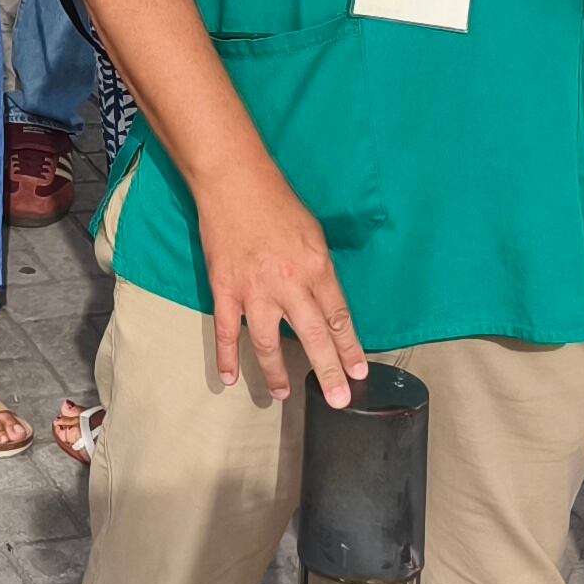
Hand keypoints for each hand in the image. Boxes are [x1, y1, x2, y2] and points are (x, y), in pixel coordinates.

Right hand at [189, 164, 368, 406]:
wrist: (235, 182)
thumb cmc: (277, 203)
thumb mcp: (314, 234)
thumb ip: (320, 272)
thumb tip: (326, 304)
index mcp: (316, 267)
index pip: (339, 317)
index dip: (350, 349)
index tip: (358, 372)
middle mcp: (289, 283)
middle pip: (313, 336)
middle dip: (329, 372)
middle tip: (339, 401)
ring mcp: (254, 289)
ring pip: (267, 342)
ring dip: (276, 373)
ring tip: (283, 395)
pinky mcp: (224, 289)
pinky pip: (226, 330)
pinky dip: (226, 356)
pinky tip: (230, 378)